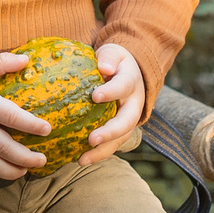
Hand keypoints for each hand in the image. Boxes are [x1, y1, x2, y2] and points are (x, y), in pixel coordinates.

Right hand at [0, 51, 51, 181]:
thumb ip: (3, 61)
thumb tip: (26, 59)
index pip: (11, 116)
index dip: (31, 125)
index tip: (47, 129)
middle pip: (4, 147)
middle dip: (26, 157)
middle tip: (42, 159)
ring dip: (11, 171)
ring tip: (26, 170)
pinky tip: (5, 172)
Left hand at [78, 42, 145, 163]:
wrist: (127, 72)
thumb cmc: (113, 61)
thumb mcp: (112, 52)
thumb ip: (108, 57)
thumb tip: (103, 67)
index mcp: (131, 82)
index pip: (123, 86)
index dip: (111, 92)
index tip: (95, 96)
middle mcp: (134, 104)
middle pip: (126, 122)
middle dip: (110, 132)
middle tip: (92, 139)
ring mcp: (128, 120)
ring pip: (120, 139)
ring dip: (103, 151)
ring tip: (82, 160)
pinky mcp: (120, 131)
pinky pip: (111, 145)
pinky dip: (97, 154)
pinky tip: (80, 160)